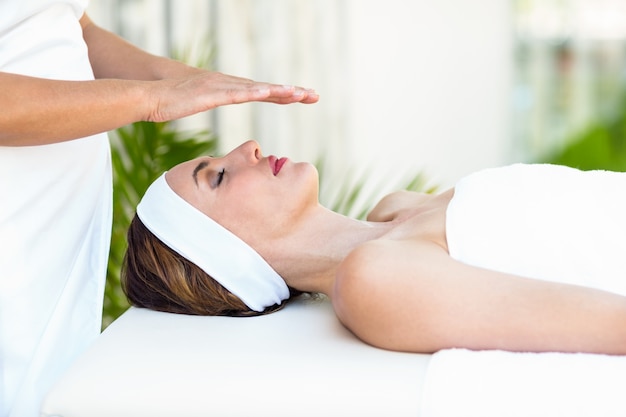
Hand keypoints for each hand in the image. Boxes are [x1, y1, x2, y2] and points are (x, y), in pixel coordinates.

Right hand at [145, 71, 318, 122]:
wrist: (150, 94)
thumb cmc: (171, 101)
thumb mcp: (199, 103)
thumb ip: (212, 101)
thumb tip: (218, 103)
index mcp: (229, 89)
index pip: (263, 93)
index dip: (284, 95)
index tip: (305, 97)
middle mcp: (229, 84)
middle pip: (266, 89)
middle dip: (291, 92)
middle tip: (314, 95)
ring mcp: (220, 86)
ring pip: (255, 89)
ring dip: (278, 91)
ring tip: (299, 93)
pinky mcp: (209, 93)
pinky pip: (235, 94)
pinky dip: (252, 93)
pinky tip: (268, 93)